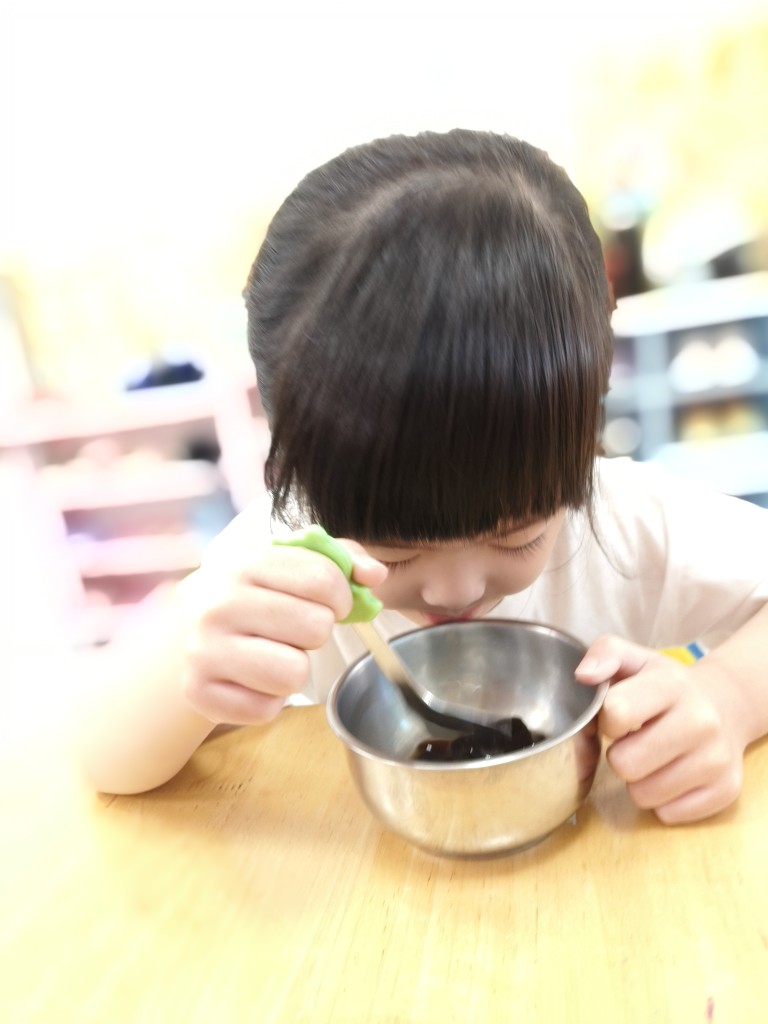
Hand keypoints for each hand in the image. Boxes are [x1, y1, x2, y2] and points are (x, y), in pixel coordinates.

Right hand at [179, 513, 386, 725]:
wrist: (187, 635)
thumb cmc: (255, 598)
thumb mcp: (291, 566)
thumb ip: (340, 559)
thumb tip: (375, 575)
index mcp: (244, 565)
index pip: (323, 579)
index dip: (340, 596)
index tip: (328, 602)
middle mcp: (218, 605)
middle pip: (316, 626)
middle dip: (315, 632)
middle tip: (293, 630)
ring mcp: (204, 650)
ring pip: (294, 673)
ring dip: (294, 668)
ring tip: (274, 654)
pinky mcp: (199, 692)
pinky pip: (267, 710)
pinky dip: (269, 700)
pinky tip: (253, 680)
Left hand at [575, 636, 751, 823]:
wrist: (726, 705)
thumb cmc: (666, 686)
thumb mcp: (635, 659)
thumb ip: (604, 654)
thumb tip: (583, 675)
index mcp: (672, 685)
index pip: (617, 713)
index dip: (606, 721)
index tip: (615, 717)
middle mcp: (701, 722)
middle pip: (625, 764)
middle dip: (619, 756)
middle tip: (633, 742)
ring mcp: (716, 760)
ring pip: (643, 795)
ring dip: (639, 781)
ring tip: (652, 757)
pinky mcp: (726, 791)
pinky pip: (668, 814)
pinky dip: (663, 800)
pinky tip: (672, 774)